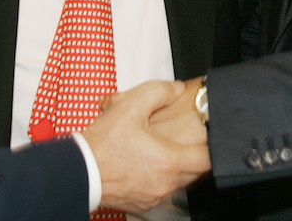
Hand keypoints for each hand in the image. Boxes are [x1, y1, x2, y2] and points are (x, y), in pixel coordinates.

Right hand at [82, 80, 210, 212]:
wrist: (79, 171)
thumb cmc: (102, 144)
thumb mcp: (129, 107)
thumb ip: (158, 91)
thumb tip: (174, 89)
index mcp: (168, 161)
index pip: (207, 159)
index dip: (211, 146)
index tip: (209, 136)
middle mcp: (165, 184)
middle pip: (196, 173)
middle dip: (196, 156)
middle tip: (189, 140)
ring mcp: (154, 196)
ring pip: (179, 183)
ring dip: (178, 168)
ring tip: (166, 150)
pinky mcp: (142, 203)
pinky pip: (161, 191)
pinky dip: (161, 178)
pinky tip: (149, 164)